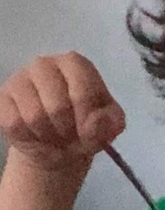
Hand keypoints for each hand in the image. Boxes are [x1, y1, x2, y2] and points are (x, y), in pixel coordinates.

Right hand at [0, 52, 124, 171]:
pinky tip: (36, 134)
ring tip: (55, 135)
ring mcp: (19, 78)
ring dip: (49, 135)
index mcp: (76, 64)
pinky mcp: (2, 98)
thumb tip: (97, 121)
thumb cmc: (86, 128)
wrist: (58, 146)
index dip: (87, 120)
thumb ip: (110, 123)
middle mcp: (44, 63)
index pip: (83, 92)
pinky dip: (30, 137)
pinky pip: (14, 124)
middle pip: (58, 106)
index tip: (88, 131)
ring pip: (34, 116)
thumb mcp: (109, 127)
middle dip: (67, 130)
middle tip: (70, 135)